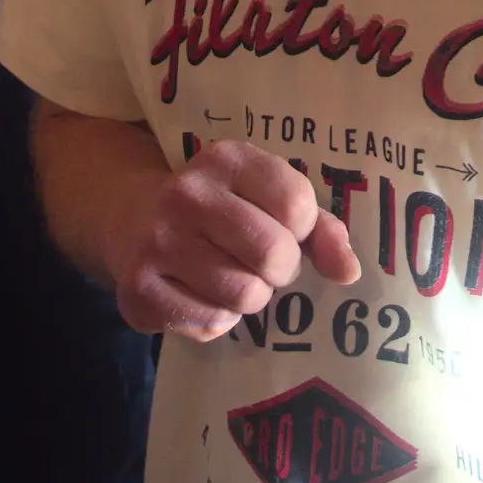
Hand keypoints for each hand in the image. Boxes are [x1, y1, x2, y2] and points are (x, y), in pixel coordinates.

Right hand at [107, 139, 360, 341]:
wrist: (133, 218)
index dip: (303, 230)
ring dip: (252, 297)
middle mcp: (188, 193)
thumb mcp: (270, 198)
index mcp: (227, 159)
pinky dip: (221, 319)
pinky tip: (206, 295)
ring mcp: (158, 240)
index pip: (296, 204)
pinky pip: (211, 323)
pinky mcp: (139, 288)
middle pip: (273, 252)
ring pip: (244, 294)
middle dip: (282, 269)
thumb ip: (321, 229)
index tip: (286, 230)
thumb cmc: (222, 209)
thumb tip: (349, 273)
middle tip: (265, 264)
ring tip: (236, 277)